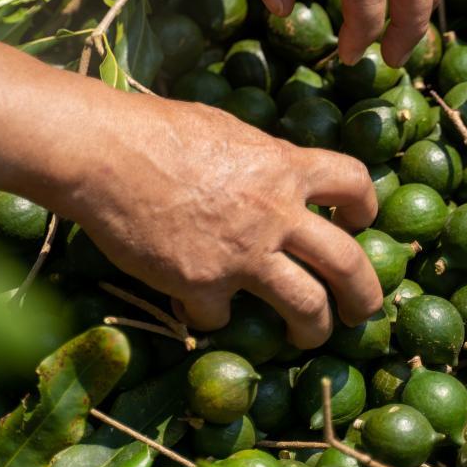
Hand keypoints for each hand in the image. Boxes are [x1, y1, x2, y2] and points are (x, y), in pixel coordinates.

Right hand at [63, 95, 382, 348]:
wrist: (102, 155)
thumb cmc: (154, 130)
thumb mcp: (225, 130)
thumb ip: (258, 158)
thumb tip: (271, 170)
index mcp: (283, 167)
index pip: (354, 184)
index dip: (364, 207)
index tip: (358, 224)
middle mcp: (275, 215)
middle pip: (348, 263)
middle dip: (363, 295)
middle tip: (362, 312)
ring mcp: (242, 256)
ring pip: (307, 307)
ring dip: (313, 329)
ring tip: (308, 337)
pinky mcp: (203, 287)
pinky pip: (220, 318)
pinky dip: (211, 317)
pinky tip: (196, 308)